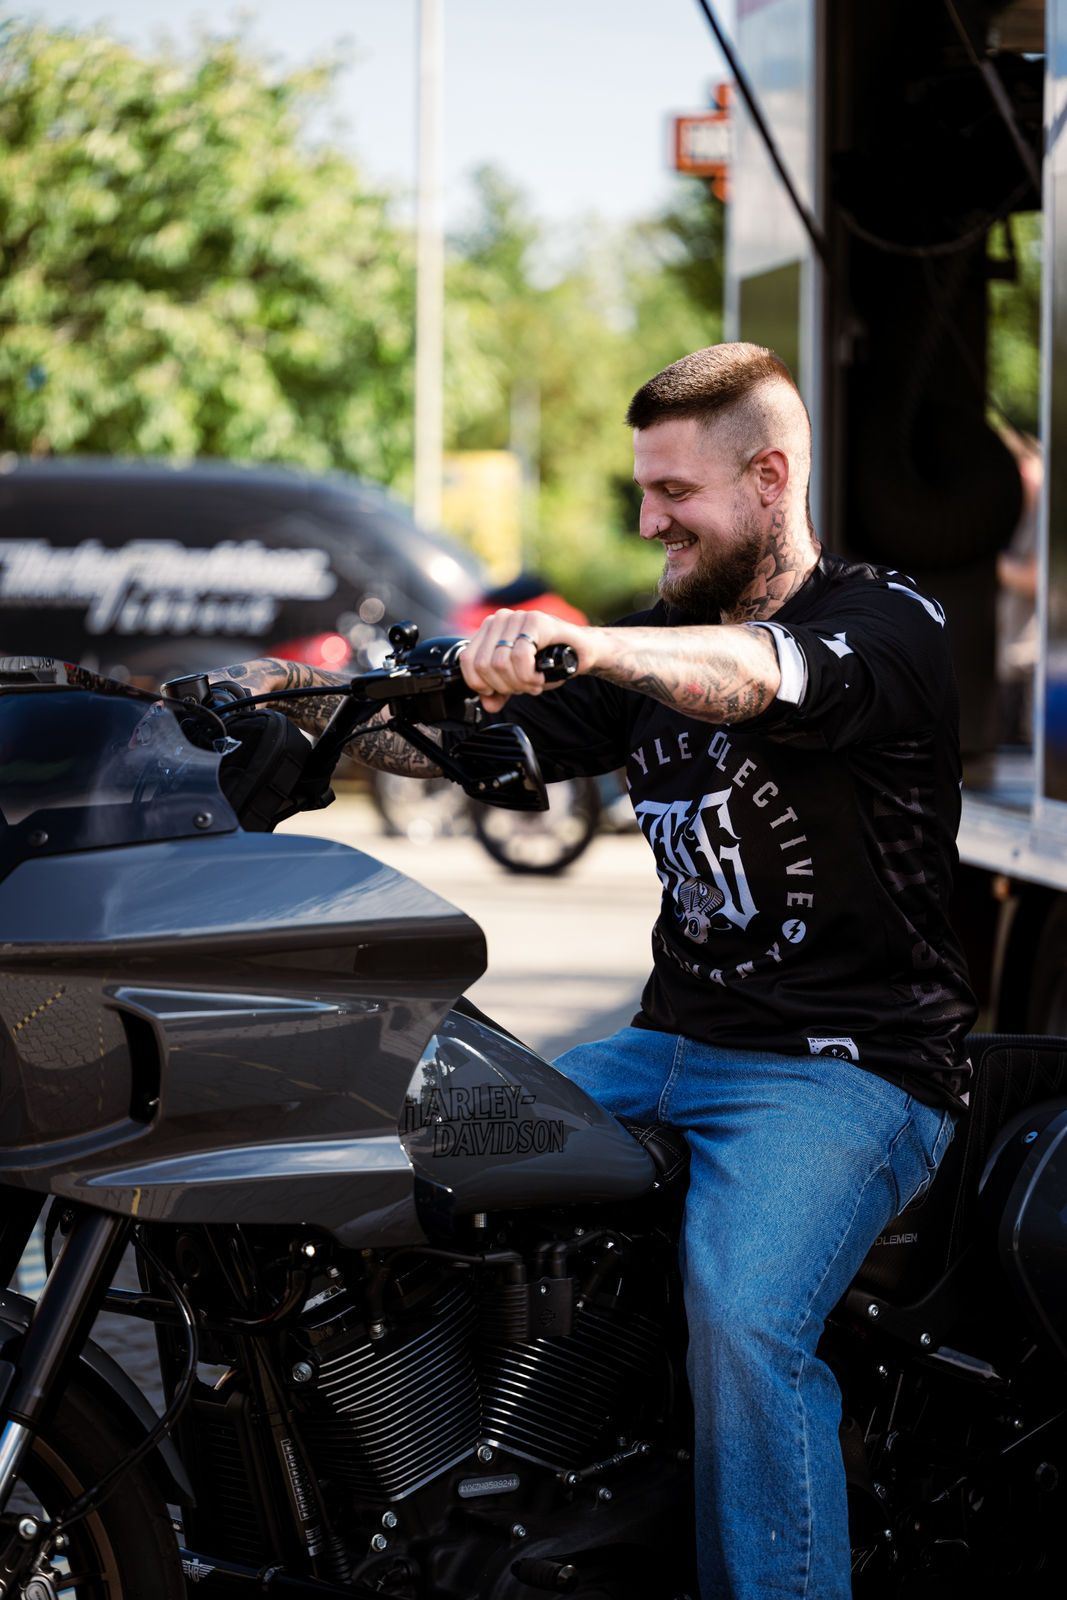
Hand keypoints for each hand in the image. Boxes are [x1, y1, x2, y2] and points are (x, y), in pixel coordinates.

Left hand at [460, 608, 591, 711]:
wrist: (582, 651)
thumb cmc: (550, 661)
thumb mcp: (517, 680)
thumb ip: (498, 691)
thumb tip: (488, 704)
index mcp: (489, 630)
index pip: (467, 660)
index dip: (480, 684)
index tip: (499, 690)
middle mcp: (500, 619)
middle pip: (483, 665)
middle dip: (504, 686)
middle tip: (523, 688)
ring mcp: (517, 618)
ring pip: (500, 663)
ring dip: (519, 683)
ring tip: (533, 683)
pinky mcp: (535, 621)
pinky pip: (519, 657)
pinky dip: (528, 676)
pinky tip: (538, 677)